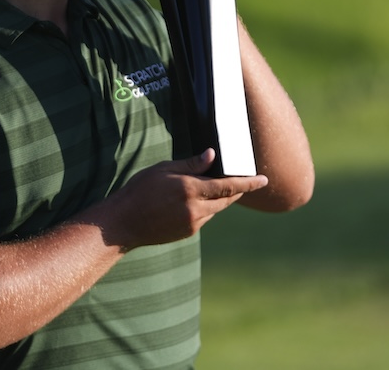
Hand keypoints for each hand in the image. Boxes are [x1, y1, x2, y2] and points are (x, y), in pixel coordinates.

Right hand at [100, 149, 267, 249]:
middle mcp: (195, 208)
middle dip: (237, 190)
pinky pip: (205, 218)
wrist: (124, 223)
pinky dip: (207, 208)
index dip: (249, 183)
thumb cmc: (140, 190)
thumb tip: (212, 155)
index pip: (228, 185)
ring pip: (216, 209)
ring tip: (216, 186)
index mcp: (190, 189)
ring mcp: (193, 223)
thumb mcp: (163, 170)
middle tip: (244, 180)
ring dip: (220, 199)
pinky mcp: (188, 232)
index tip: (264, 179)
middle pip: (227, 199)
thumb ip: (190, 164)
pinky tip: (196, 201)